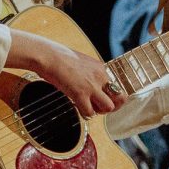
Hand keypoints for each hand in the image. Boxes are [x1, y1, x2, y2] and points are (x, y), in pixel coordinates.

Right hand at [0, 29, 126, 117]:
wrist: (48, 56)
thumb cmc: (59, 58)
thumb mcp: (82, 63)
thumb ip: (90, 74)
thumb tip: (91, 86)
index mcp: (101, 68)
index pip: (118, 86)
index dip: (112, 96)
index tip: (104, 99)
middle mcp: (100, 76)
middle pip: (120, 98)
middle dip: (111, 106)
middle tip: (100, 107)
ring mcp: (91, 86)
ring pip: (108, 107)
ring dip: (99, 111)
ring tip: (89, 107)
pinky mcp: (80, 93)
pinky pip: (90, 112)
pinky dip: (85, 113)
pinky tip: (78, 107)